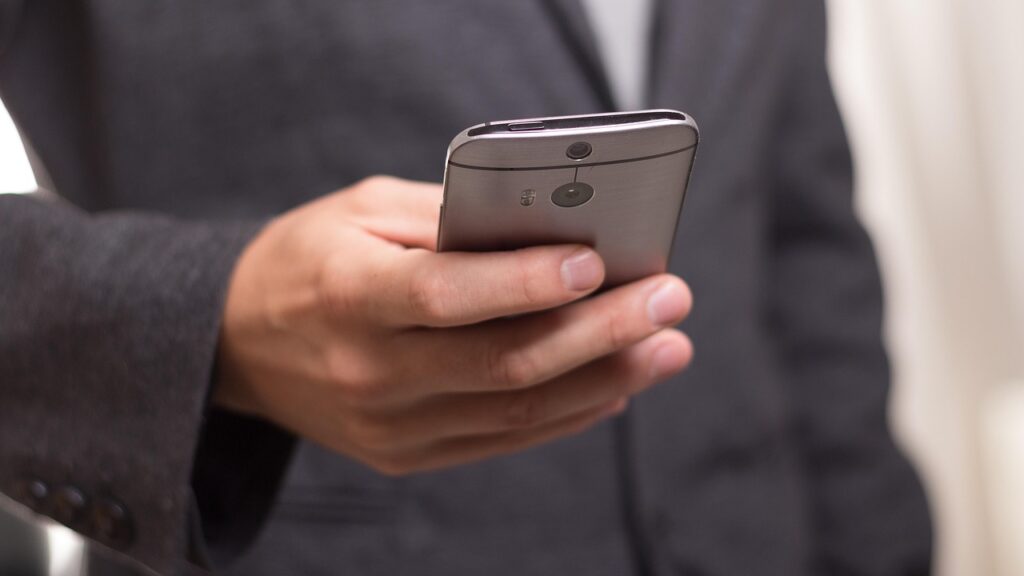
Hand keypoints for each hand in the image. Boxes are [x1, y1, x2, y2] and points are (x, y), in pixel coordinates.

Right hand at [215, 176, 692, 474]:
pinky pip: (502, 441)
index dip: (525, 282)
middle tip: (670, 299)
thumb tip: (547, 228)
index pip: (447, 296)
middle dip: (600, 331)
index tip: (597, 261)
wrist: (238, 345)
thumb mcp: (362, 211)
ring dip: (604, 379)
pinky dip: (566, 413)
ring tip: (666, 346)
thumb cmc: (308, 259)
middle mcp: (370, 371)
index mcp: (349, 294)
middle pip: (504, 363)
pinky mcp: (406, 454)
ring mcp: (389, 426)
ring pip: (517, 411)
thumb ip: (448, 216)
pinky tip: (615, 385)